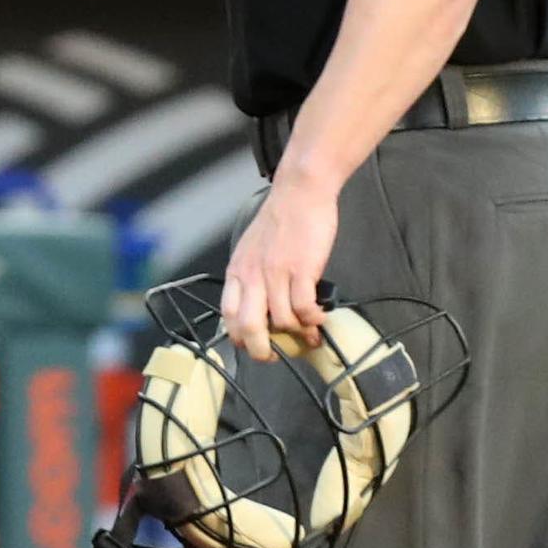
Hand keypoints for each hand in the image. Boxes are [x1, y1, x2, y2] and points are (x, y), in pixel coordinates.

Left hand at [220, 172, 338, 361]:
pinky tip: (320, 318)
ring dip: (297, 334)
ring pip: (281, 321)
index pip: (227, 316)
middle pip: (248, 327)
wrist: (300, 192)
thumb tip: (261, 307)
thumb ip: (252, 276)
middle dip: (262, 350)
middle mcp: (252, 275)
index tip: (254, 346)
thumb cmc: (280, 220)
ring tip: (309, 333)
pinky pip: (304, 308)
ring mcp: (275, 273)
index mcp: (237, 271)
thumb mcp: (253, 250)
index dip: (239, 338)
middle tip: (277, 355)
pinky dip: (313, 320)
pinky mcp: (301, 270)